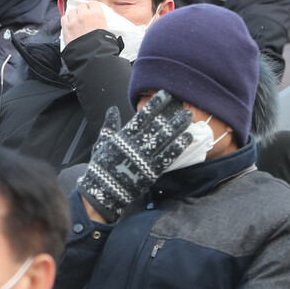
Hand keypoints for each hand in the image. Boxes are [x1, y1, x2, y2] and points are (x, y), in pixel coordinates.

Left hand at [61, 0, 108, 46]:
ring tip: (77, 24)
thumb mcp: (106, 29)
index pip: (93, 3)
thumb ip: (100, 20)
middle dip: (82, 12)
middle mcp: (84, 14)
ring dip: (74, 16)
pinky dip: (66, 21)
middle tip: (84, 19)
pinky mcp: (66, 27)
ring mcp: (74, 20)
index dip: (92, 8)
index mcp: (97, 13)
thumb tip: (98, 18)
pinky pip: (64, 18)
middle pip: (81, 6)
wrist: (92, 55)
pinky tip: (70, 26)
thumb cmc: (102, 44)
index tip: (92, 12)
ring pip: (72, 11)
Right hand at [76, 91, 192, 222]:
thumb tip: (112, 109)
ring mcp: (144, 158)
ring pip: (165, 139)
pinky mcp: (151, 171)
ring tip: (188, 117)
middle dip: (171, 115)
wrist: (102, 192)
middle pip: (157, 126)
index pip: (142, 117)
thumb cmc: (101, 168)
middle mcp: (135, 145)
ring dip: (178, 127)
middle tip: (183, 105)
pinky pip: (168, 156)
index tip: (165, 95)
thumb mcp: (102, 143)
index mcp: (123, 137)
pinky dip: (178, 146)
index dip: (154, 106)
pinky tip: (188, 138)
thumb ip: (109, 125)